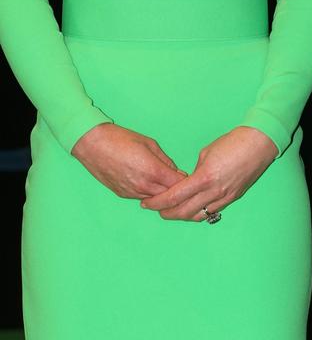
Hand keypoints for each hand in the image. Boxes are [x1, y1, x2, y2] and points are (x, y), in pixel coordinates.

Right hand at [71, 122, 185, 198]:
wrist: (93, 145)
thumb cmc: (121, 139)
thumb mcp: (149, 143)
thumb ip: (165, 160)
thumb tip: (176, 172)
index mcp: (153, 171)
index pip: (178, 185)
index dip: (186, 182)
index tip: (191, 177)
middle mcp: (144, 186)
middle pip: (168, 196)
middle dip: (177, 191)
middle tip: (182, 183)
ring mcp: (132, 193)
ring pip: (155, 200)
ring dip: (163, 194)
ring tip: (167, 183)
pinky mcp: (123, 195)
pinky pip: (142, 198)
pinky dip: (150, 193)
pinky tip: (151, 183)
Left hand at [140, 126, 277, 221]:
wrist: (258, 144)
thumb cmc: (232, 142)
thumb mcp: (206, 152)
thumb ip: (195, 170)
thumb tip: (189, 181)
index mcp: (204, 178)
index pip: (174, 196)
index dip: (158, 202)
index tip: (147, 203)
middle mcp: (213, 192)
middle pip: (183, 211)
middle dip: (166, 212)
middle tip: (155, 209)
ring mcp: (224, 198)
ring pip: (197, 215)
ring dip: (181, 216)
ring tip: (171, 211)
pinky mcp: (232, 198)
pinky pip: (210, 211)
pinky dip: (197, 213)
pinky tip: (190, 209)